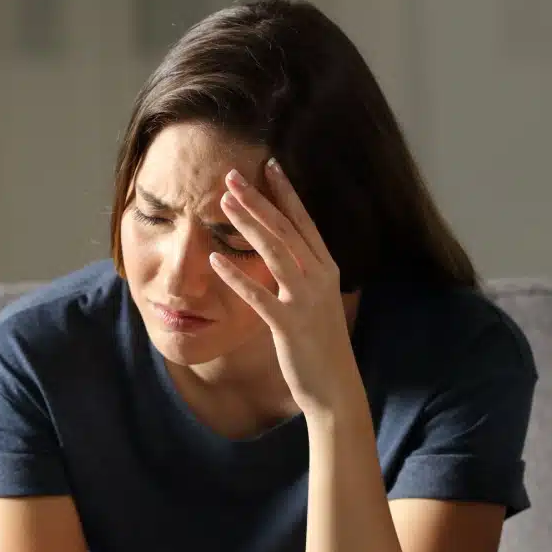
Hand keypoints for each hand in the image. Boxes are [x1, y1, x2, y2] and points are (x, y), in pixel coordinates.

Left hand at [209, 158, 361, 419]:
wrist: (335, 387)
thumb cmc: (322, 345)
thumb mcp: (318, 301)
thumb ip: (302, 275)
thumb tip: (280, 253)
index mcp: (327, 269)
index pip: (305, 222)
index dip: (287, 193)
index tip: (270, 165)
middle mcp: (320, 278)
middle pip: (286, 230)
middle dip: (259, 200)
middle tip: (233, 175)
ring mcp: (305, 301)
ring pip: (274, 252)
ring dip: (248, 225)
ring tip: (223, 203)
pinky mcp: (289, 325)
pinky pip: (258, 296)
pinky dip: (236, 276)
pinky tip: (215, 259)